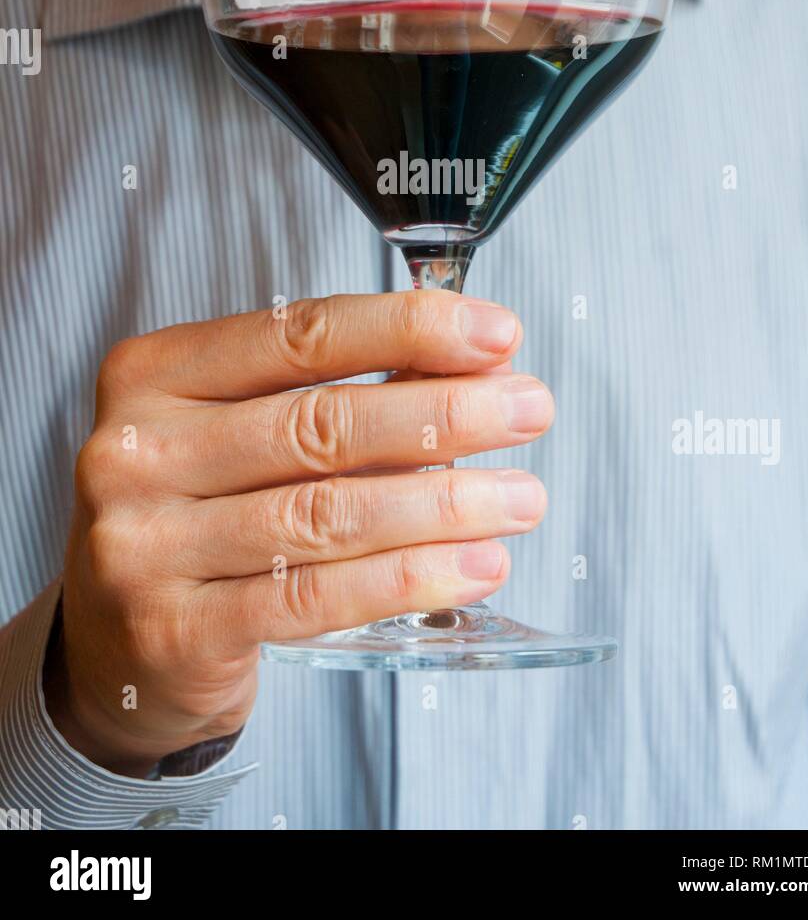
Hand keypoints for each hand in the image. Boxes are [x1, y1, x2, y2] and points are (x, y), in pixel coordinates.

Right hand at [44, 291, 551, 774]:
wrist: (114, 642)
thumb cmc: (194, 511)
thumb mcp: (235, 429)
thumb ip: (328, 392)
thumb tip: (471, 369)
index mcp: (155, 375)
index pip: (298, 334)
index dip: (407, 329)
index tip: (494, 334)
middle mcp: (138, 452)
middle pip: (320, 422)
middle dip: (443, 413)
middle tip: (528, 410)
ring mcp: (146, 544)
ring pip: (326, 514)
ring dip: (443, 502)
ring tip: (520, 497)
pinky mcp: (175, 629)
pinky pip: (314, 597)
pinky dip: (407, 577)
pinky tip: (471, 564)